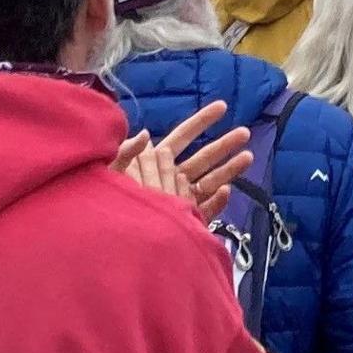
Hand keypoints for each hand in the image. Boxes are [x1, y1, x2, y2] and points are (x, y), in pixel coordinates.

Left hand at [116, 101, 254, 223]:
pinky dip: (216, 202)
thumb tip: (146, 135)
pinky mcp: (184, 223)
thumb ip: (125, 154)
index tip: (222, 107)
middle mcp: (171, 179)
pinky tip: (225, 192)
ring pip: (210, 183)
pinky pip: (204, 211)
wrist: (110, 245)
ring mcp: (180, 201)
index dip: (202, 121)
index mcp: (155, 163)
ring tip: (248, 157)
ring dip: (229, 170)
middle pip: (203, 158)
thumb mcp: (109, 174)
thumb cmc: (103, 204)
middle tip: (245, 133)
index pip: (183, 136)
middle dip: (224, 145)